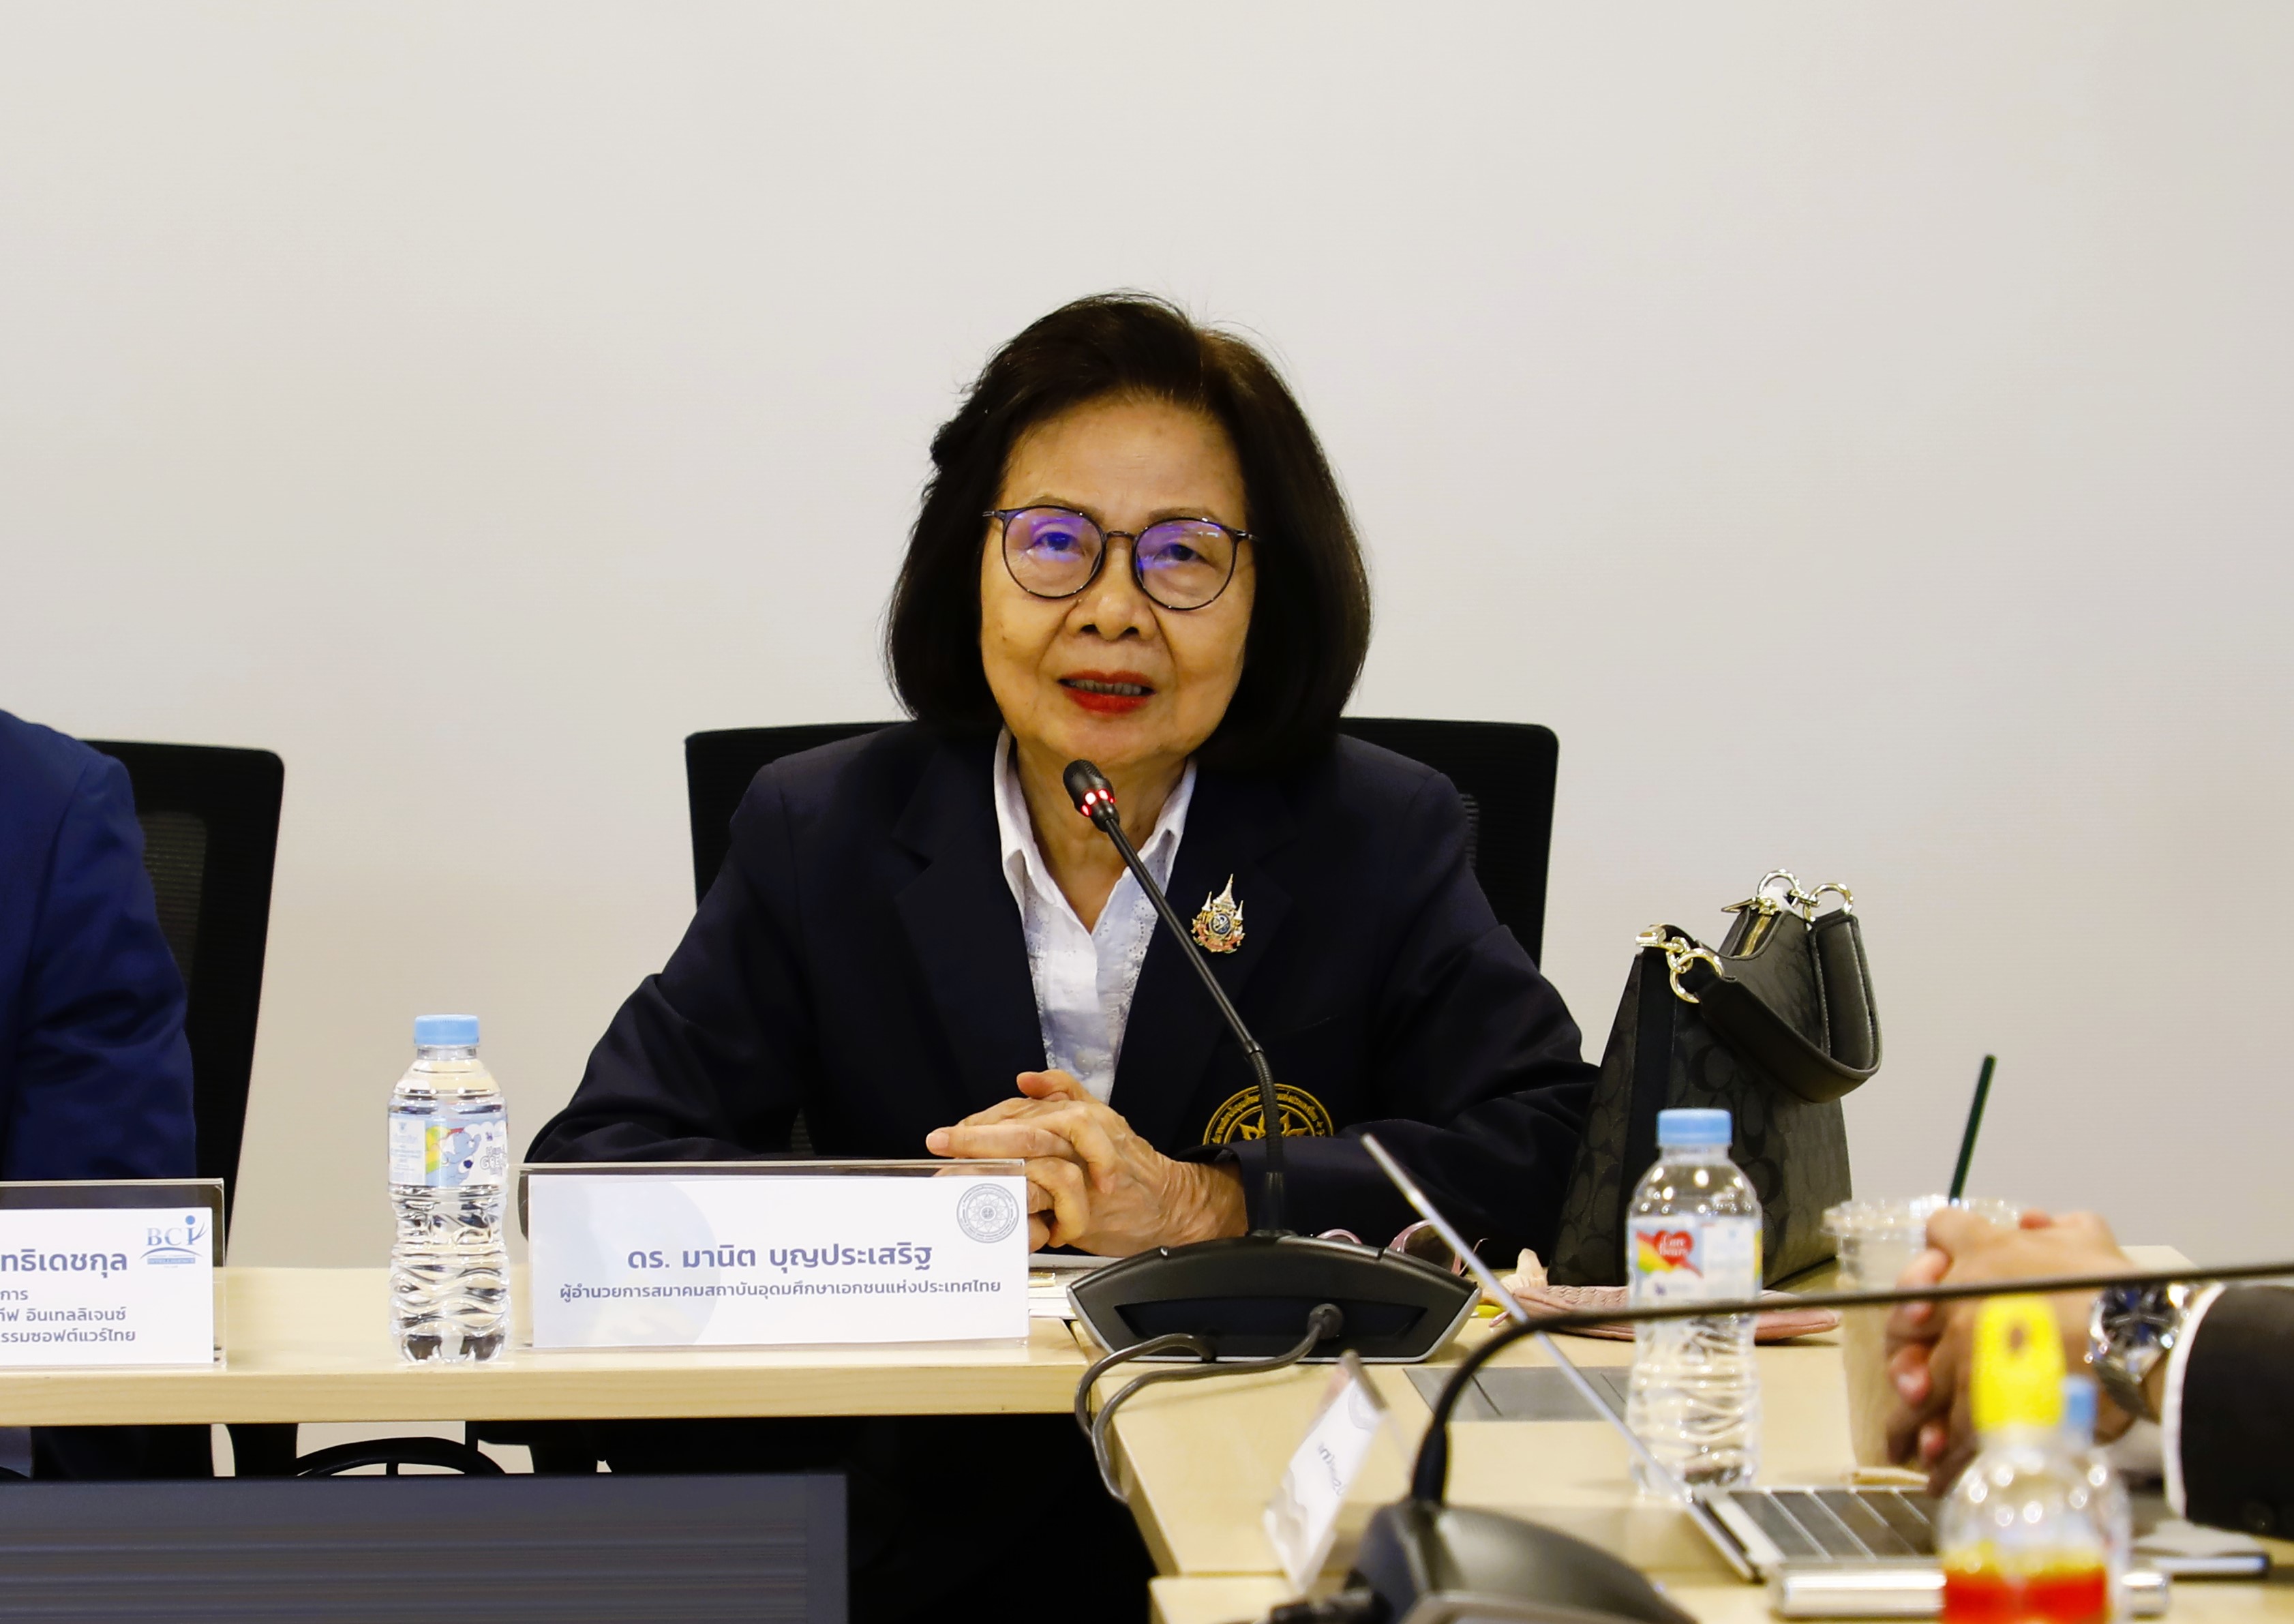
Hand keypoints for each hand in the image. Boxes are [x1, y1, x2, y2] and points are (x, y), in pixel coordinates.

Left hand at [924, 1071, 1248, 1254]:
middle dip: (977, 1139)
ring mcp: (1085, 1173)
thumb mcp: (1101, 1118)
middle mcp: (1083, 1136)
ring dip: (991, 1172)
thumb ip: (1065, 1093)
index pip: (1018, 1112)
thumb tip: (1025, 1080)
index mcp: (1079, 1114)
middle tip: (940, 1145)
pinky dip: (1022, 1209)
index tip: (946, 1136)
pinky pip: (1050, 1206)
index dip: (979, 1124)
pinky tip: (995, 1208)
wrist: (1173, 1204)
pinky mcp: (1088, 1208)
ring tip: (957, 1181)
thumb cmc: (1132, 1167)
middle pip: (1024, 1130)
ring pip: (1034, 1163)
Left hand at [1883, 1207, 2136, 1491]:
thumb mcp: (2091, 1239)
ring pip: (1918, 1382)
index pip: (1940, 1230)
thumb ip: (2059, 1228)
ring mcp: (1965, 1351)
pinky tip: (1938, 1470)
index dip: (1939, 1248)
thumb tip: (2035, 1221)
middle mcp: (1961, 1300)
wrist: (2139, 1342)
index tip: (1939, 1273)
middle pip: (1903, 1319)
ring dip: (1911, 1414)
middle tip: (1908, 1374)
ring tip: (1909, 1442)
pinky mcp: (1981, 1399)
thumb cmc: (2119, 1292)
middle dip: (1901, 1347)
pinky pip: (1950, 1428)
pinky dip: (1943, 1453)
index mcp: (1985, 1254)